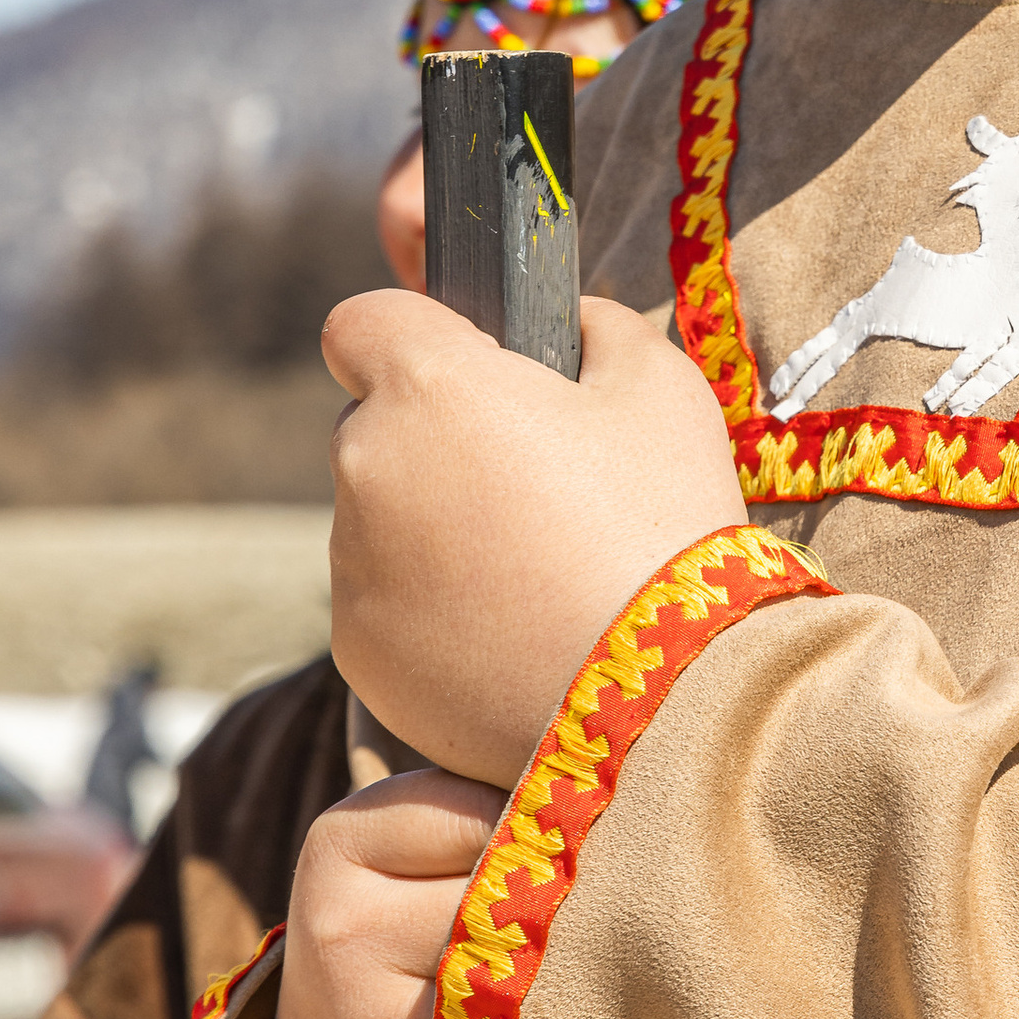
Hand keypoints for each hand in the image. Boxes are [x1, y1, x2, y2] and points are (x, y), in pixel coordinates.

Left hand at [324, 292, 746, 787]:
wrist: (661, 700)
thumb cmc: (665, 528)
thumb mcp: (663, 388)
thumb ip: (596, 325)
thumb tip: (566, 318)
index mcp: (429, 385)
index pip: (364, 323)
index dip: (418, 338)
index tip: (473, 372)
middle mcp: (366, 466)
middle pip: (372, 426)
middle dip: (433, 440)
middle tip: (532, 485)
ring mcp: (353, 567)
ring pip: (378, 521)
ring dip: (432, 529)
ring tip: (536, 573)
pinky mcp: (358, 653)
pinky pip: (384, 607)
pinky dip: (431, 612)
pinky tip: (515, 632)